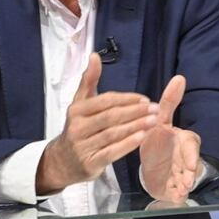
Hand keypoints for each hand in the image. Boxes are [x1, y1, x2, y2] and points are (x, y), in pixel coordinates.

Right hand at [36, 53, 158, 193]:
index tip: (145, 99)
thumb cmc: (78, 127)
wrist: (62, 161)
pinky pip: (111, 152)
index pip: (105, 101)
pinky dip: (127, 144)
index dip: (127, 99)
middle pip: (111, 117)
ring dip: (135, 126)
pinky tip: (142, 137)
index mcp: (77, 110)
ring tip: (154, 121)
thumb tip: (94, 56)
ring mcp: (82, 146)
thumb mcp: (80, 102)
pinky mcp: (90, 163)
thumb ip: (89, 80)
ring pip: (113, 134)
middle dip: (135, 112)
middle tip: (155, 109)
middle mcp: (78, 127)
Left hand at [139, 75, 203, 202]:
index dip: (191, 154)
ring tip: (181, 190)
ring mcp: (181, 174)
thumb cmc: (159, 141)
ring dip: (184, 185)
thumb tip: (180, 76)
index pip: (191, 144)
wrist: (152, 167)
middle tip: (185, 180)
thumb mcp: (160, 121)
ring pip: (186, 180)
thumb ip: (169, 102)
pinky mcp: (174, 188)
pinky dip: (178, 195)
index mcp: (182, 140)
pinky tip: (176, 197)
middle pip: (191, 164)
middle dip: (189, 173)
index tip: (190, 164)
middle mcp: (185, 157)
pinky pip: (178, 193)